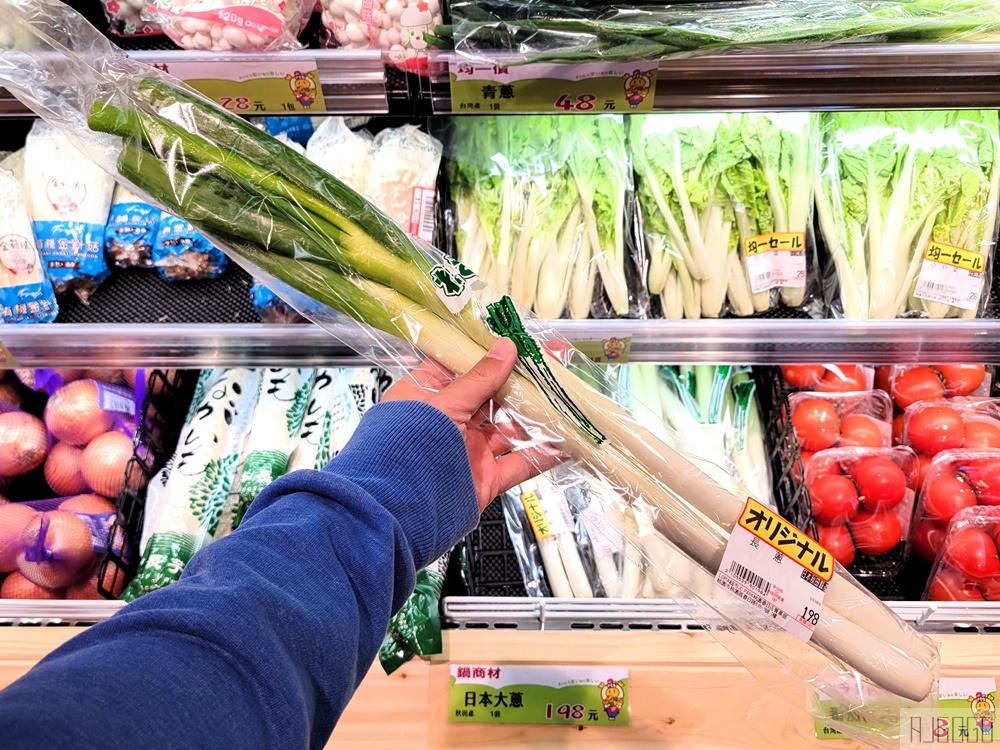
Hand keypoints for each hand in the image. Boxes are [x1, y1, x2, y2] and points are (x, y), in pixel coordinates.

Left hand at [382, 338, 558, 511]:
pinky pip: (519, 464)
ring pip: (509, 429)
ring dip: (537, 416)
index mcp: (426, 397)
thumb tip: (504, 348)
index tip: (518, 340)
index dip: (489, 354)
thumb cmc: (404, 452)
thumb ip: (478, 378)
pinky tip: (565, 442)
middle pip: (490, 396)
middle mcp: (447, 423)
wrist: (397, 514)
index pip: (460, 368)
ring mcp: (467, 451)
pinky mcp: (484, 479)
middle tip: (551, 363)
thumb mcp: (443, 405)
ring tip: (565, 397)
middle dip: (521, 381)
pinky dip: (542, 455)